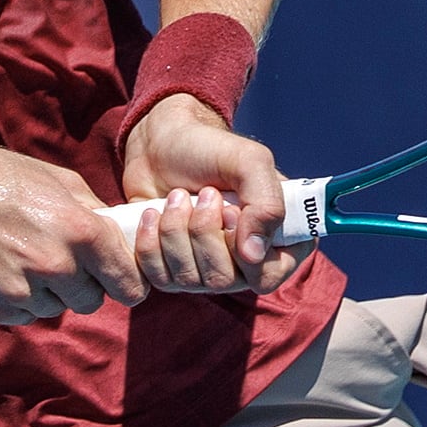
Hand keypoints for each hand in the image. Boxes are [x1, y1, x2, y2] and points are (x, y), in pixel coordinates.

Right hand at [0, 141, 141, 324]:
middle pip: (92, 300)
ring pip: (57, 308)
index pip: (127, 283)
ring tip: (24, 258)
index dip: (126, 281)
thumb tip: (118, 235)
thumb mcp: (55, 179)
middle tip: (62, 260)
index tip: (118, 278)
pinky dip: (21, 300)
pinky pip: (26, 315)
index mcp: (79, 231)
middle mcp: (55, 267)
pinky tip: (4, 269)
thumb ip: (92, 210)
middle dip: (83, 283)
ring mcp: (23, 293)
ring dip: (49, 291)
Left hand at [116, 96, 307, 294]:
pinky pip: (158, 278)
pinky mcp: (169, 271)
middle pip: (223, 280)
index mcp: (275, 240)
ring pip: (189, 281)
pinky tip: (153, 214)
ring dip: (176, 231)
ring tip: (178, 197)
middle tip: (204, 194)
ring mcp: (205, 271)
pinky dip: (150, 242)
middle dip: (203, 232)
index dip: (245, 253)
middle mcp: (242, 263)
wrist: (162, 145)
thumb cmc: (212, 151)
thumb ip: (267, 205)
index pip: (268, 277)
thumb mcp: (250, 163)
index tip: (230, 211)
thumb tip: (254, 255)